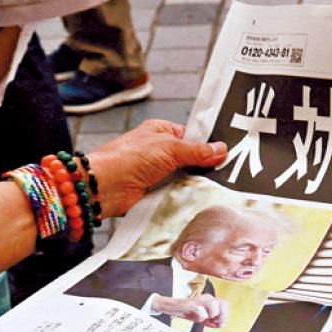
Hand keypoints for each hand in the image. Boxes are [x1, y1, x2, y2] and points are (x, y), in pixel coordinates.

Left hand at [87, 120, 227, 219]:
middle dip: (204, 166)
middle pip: (190, 158)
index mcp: (160, 132)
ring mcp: (156, 172)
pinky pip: (176, 193)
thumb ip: (197, 151)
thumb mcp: (170, 148)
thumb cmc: (130, 158)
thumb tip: (221, 149)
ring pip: (184, 177)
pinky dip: (185, 196)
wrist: (103, 187)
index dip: (207, 143)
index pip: (190, 136)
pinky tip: (200, 199)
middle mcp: (158, 151)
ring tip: (218, 187)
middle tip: (228, 173)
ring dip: (194, 183)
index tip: (228, 153)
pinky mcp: (154, 192)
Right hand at [147, 293, 228, 328]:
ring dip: (211, 315)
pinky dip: (201, 316)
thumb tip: (221, 324)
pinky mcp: (190, 303)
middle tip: (213, 322)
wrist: (171, 307)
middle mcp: (206, 298)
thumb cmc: (187, 311)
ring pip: (214, 304)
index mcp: (210, 300)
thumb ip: (212, 321)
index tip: (216, 323)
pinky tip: (197, 319)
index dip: (224, 316)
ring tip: (204, 319)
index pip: (225, 304)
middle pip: (223, 303)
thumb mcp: (202, 318)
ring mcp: (198, 300)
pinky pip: (200, 309)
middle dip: (221, 315)